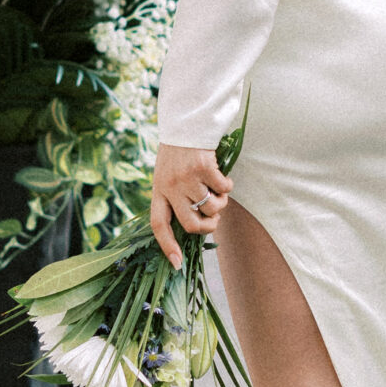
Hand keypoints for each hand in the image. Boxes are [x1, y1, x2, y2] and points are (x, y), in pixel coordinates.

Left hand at [151, 143, 230, 263]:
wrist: (186, 122)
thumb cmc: (177, 153)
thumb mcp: (167, 175)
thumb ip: (175, 198)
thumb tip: (195, 226)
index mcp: (158, 189)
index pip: (159, 224)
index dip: (167, 246)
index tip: (176, 264)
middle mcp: (170, 185)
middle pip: (190, 223)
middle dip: (207, 227)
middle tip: (214, 220)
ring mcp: (187, 177)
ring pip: (210, 207)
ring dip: (220, 204)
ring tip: (219, 193)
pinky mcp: (204, 166)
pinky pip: (223, 189)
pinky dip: (228, 187)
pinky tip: (223, 178)